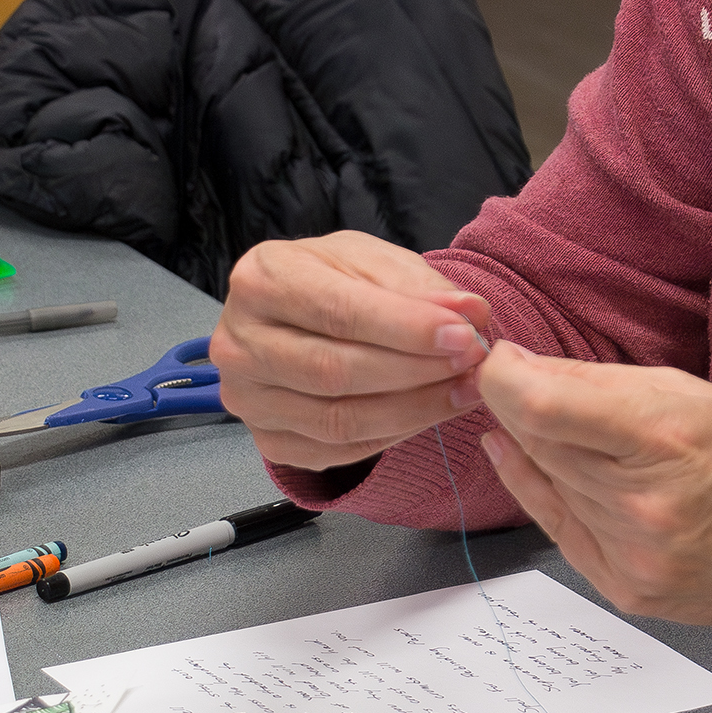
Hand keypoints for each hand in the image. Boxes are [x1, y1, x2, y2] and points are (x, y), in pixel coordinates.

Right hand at [209, 232, 491, 470]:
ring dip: (415, 408)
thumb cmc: (331, 283)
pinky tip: (430, 411)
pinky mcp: (269, 439)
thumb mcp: (371, 262)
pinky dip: (395, 434)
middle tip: (472, 362)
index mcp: (260, 280)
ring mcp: (248, 399)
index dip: (406, 328)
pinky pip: (339, 450)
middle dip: (416, 370)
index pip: (337, 311)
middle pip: (335, 370)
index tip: (463, 334)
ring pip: (339, 419)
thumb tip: (470, 313)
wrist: (298, 319)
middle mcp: (239, 343)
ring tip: (463, 389)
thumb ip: (419, 286)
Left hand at [473, 343, 711, 684]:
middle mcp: (645, 506)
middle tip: (523, 381)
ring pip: (546, 482)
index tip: (500, 360)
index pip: (539, 407)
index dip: (502, 377)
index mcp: (671, 439)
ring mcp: (633, 557)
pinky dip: (542, 490)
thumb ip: (602, 384)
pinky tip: (534, 465)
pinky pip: (557, 529)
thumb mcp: (701, 395)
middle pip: (536, 441)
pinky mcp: (624, 591)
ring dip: (540, 449)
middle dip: (520, 407)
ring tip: (573, 427)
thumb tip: (518, 368)